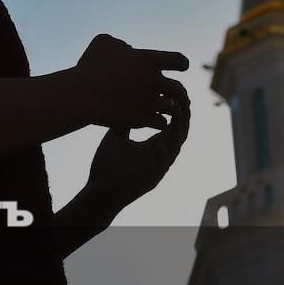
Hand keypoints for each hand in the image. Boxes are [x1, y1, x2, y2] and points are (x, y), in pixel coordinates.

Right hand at [73, 33, 189, 128]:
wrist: (82, 94)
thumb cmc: (89, 66)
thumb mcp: (103, 42)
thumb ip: (121, 44)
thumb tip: (128, 50)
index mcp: (149, 60)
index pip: (178, 60)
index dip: (181, 64)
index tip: (181, 67)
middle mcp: (154, 81)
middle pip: (179, 88)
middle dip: (180, 92)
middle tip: (178, 95)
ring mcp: (150, 101)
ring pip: (173, 107)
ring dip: (170, 107)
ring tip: (167, 109)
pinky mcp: (143, 119)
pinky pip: (162, 123)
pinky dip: (160, 122)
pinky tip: (155, 121)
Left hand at [85, 97, 190, 213]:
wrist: (99, 191)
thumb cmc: (106, 166)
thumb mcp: (116, 137)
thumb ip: (125, 122)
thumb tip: (123, 100)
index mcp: (155, 145)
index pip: (173, 125)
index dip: (177, 109)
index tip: (174, 92)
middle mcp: (161, 156)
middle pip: (181, 132)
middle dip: (184, 114)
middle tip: (183, 97)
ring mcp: (158, 168)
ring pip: (176, 146)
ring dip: (178, 127)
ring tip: (177, 109)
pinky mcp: (153, 179)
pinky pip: (163, 163)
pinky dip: (163, 150)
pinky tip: (160, 137)